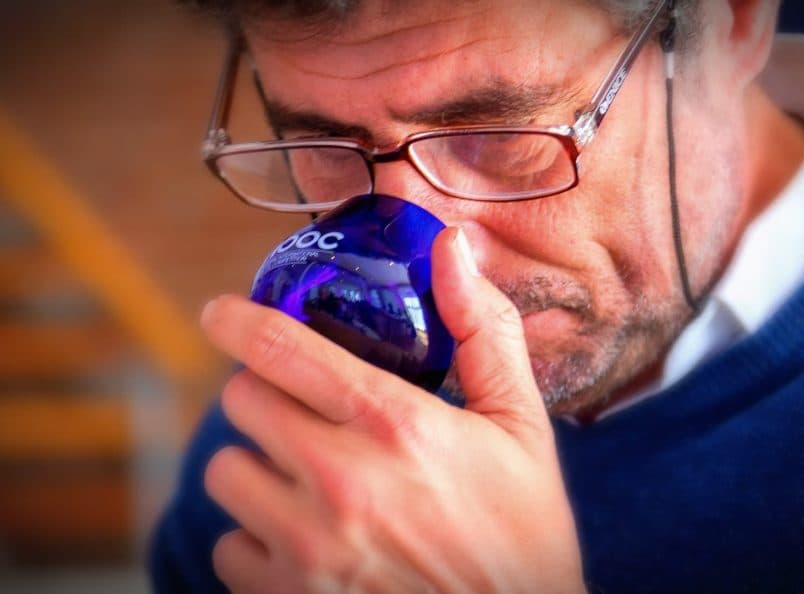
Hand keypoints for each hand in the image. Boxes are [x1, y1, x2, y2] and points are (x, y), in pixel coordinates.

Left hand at [201, 227, 583, 593]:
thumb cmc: (522, 531)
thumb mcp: (521, 424)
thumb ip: (484, 328)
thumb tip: (452, 245)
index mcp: (394, 424)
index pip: (282, 348)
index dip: (236, 319)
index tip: (220, 312)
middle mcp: (340, 481)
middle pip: (241, 402)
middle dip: (265, 394)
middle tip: (302, 409)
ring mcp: (308, 547)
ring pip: (226, 473)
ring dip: (257, 465)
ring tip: (303, 476)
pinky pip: (229, 547)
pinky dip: (256, 537)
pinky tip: (304, 538)